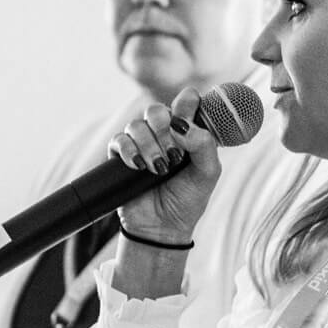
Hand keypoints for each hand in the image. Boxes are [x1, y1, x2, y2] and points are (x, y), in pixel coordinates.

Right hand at [109, 89, 222, 244]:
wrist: (162, 228)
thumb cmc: (188, 199)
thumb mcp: (208, 173)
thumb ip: (204, 144)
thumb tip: (181, 124)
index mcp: (187, 130)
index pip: (186, 99)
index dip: (187, 106)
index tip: (189, 125)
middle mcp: (162, 132)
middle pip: (157, 109)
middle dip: (164, 129)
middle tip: (174, 154)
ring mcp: (141, 143)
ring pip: (137, 125)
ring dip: (149, 145)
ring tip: (159, 169)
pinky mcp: (121, 156)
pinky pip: (119, 140)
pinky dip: (129, 150)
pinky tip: (139, 166)